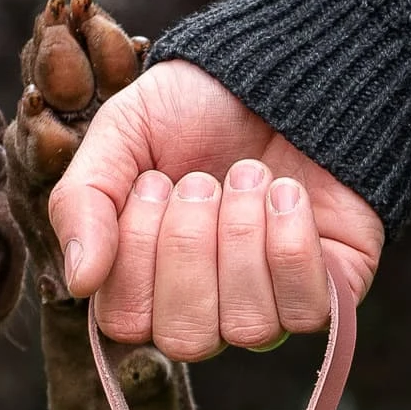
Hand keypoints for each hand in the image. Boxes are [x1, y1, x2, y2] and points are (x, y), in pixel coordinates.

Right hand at [48, 60, 383, 360]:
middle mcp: (207, 310)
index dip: (137, 253)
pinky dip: (291, 243)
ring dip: (241, 235)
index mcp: (147, 283)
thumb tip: (80, 280)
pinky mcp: (329, 294)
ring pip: (246, 327)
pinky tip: (288, 194)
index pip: (125, 322)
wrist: (283, 71)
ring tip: (248, 175)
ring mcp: (269, 308)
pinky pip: (304, 311)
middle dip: (190, 245)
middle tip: (201, 181)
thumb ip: (82, 202)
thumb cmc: (196, 109)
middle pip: (185, 338)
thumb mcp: (120, 134)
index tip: (154, 183)